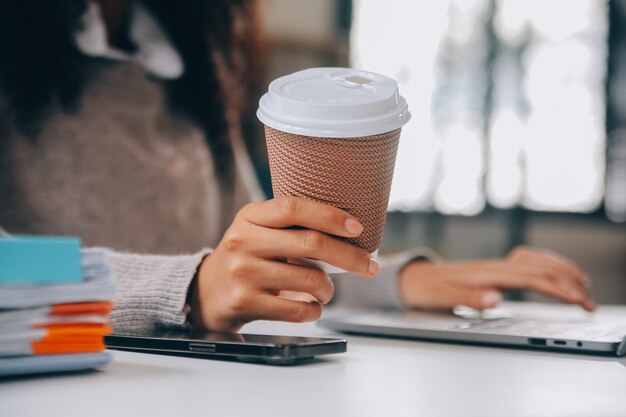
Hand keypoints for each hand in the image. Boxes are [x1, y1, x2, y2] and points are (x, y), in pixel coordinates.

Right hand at [189, 196, 378, 331]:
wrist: (206, 291)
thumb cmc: (246, 256)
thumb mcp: (257, 228)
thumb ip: (290, 223)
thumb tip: (348, 229)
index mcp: (250, 216)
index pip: (294, 207)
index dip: (330, 216)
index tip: (358, 227)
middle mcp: (244, 241)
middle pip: (310, 244)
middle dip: (350, 256)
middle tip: (370, 266)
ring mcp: (244, 272)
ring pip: (309, 280)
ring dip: (329, 289)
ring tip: (327, 290)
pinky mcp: (246, 302)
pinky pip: (297, 309)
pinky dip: (315, 310)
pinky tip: (314, 306)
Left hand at [398, 246, 595, 311]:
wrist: (411, 278)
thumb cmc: (425, 288)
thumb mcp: (441, 298)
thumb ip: (469, 299)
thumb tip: (497, 300)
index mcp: (485, 275)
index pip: (530, 278)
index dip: (557, 289)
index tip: (579, 300)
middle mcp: (492, 267)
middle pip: (539, 269)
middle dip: (567, 283)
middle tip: (589, 301)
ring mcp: (492, 266)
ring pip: (534, 261)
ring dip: (560, 269)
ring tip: (582, 282)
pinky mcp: (490, 269)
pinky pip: (524, 260)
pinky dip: (544, 263)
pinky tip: (550, 270)